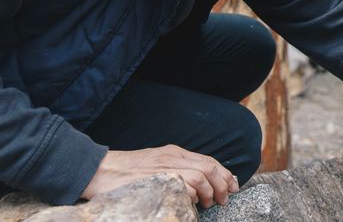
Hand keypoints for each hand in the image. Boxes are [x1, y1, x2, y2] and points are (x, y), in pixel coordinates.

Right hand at [81, 145, 238, 207]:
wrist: (98, 170)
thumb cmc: (125, 171)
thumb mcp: (155, 164)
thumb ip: (176, 169)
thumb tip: (198, 187)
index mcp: (174, 152)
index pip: (208, 161)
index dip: (225, 174)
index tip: (233, 187)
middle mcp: (172, 157)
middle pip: (209, 168)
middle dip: (223, 184)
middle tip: (224, 199)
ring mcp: (164, 167)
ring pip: (200, 176)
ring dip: (210, 191)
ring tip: (209, 203)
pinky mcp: (156, 179)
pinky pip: (183, 184)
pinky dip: (192, 194)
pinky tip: (191, 202)